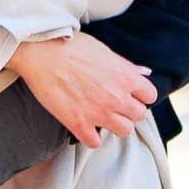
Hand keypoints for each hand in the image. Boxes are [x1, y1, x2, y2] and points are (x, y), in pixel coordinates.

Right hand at [6, 34, 156, 148]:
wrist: (38, 52)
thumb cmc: (69, 46)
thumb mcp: (103, 50)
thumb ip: (125, 65)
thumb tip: (144, 72)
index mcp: (124, 76)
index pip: (150, 96)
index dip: (140, 95)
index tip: (129, 93)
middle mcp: (116, 96)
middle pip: (139, 115)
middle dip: (128, 110)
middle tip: (113, 103)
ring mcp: (98, 112)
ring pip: (124, 131)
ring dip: (114, 124)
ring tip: (101, 115)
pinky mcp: (78, 123)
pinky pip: (95, 142)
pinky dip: (90, 136)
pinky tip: (83, 124)